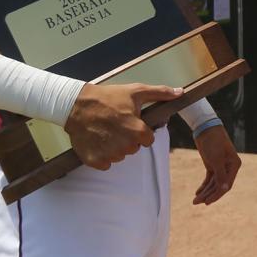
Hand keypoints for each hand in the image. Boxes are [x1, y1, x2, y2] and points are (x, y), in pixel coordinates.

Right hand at [64, 83, 181, 169]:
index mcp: (138, 131)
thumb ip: (160, 93)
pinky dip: (101, 155)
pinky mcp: (94, 161)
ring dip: (115, 147)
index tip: (130, 122)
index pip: (148, 140)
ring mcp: (109, 154)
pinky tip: (97, 140)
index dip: (140, 131)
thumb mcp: (136, 91)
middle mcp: (125, 146)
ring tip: (105, 131)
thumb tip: (180, 92)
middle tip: (116, 124)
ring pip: (119, 156)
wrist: (76, 105)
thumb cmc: (109, 97)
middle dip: (127, 138)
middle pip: (133, 148)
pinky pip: (105, 164)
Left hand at [192, 124, 241, 204]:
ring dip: (205, 191)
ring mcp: (220, 166)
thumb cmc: (213, 142)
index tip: (207, 202)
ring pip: (213, 183)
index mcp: (234, 165)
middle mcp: (229, 167)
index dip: (217, 195)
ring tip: (194, 200)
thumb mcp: (216, 159)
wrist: (205, 128)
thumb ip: (221, 175)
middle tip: (196, 202)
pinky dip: (204, 185)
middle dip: (208, 195)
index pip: (226, 185)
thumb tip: (225, 189)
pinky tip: (197, 192)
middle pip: (219, 186)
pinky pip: (209, 178)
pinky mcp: (212, 164)